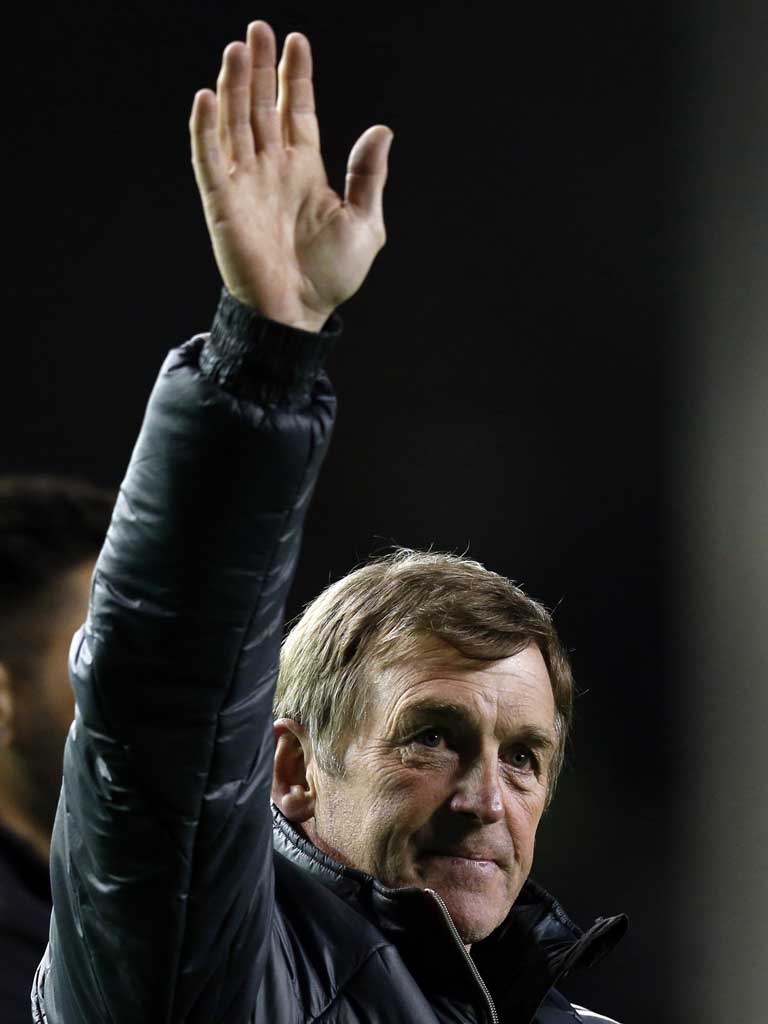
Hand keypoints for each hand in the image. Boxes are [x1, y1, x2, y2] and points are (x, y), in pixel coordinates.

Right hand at [189, 21, 393, 330]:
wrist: (300, 313)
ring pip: (234, 122)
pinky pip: (209, 158)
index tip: (295, 41)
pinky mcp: (222, 202)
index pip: (296, 111)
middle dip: (259, 68)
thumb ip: (369, 176)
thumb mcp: (365, 223)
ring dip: (233, 86)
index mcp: (306, 170)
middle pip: (260, 106)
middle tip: (258, 30)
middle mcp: (272, 169)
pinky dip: (205, 128)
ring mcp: (245, 183)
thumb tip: (382, 130)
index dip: (294, 77)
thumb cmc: (332, 276)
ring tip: (237, 49)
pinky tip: (206, 96)